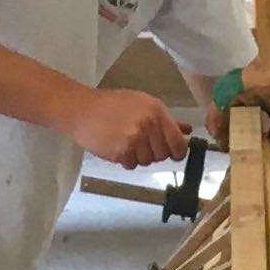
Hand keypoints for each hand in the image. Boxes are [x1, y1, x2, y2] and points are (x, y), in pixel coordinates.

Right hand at [68, 85, 189, 166]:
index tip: (171, 152)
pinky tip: (117, 146)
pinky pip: (132, 165)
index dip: (177, 152)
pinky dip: (125, 160)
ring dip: (138, 156)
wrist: (82, 109)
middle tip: (139, 142)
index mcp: (157, 111)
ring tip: (125, 141)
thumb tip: (187, 130)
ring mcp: (135, 139)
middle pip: (163, 155)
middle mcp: (148, 124)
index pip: (179, 143)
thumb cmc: (112, 105)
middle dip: (154, 153)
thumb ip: (167, 120)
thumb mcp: (142, 104)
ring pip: (147, 161)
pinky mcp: (122, 151)